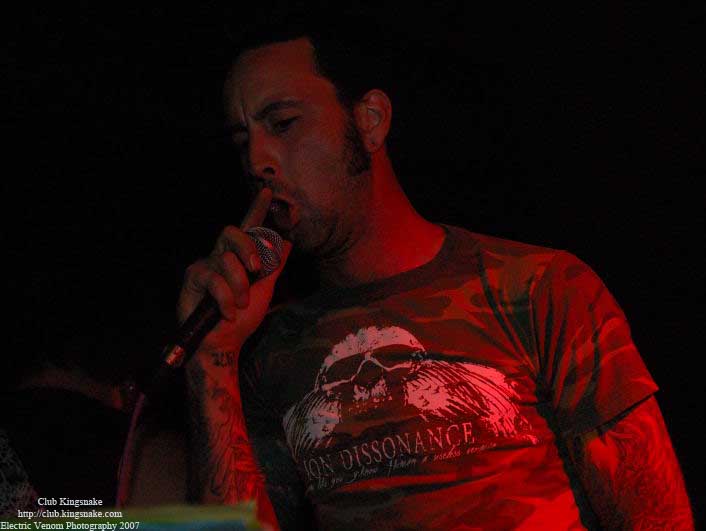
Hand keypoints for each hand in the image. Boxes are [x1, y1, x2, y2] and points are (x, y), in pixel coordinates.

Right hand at [176, 188, 291, 361]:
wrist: (224, 343)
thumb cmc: (242, 318)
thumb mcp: (264, 291)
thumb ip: (273, 267)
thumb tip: (288, 243)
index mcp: (239, 257)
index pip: (248, 228)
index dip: (256, 209)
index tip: (267, 191)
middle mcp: (221, 256)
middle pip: (232, 233)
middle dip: (248, 249)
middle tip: (256, 271)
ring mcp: (205, 265)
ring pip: (227, 260)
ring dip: (239, 286)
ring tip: (240, 304)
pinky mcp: (193, 279)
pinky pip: (214, 280)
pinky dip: (226, 299)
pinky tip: (228, 313)